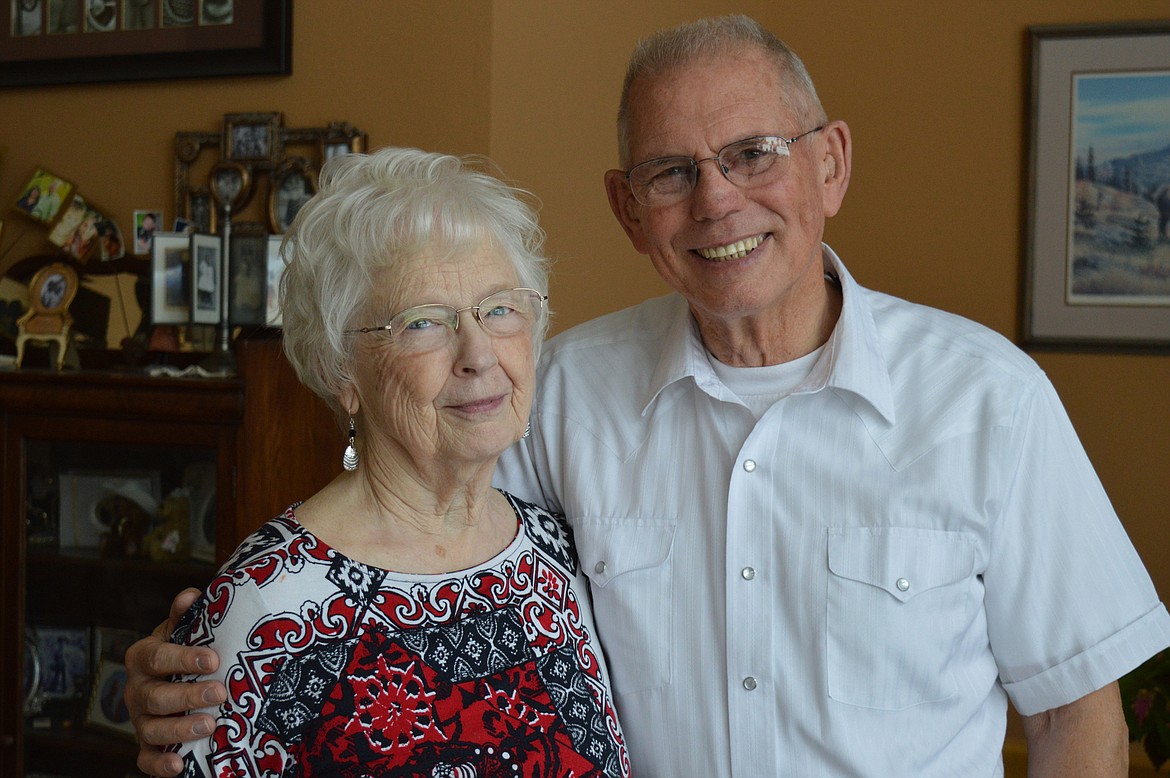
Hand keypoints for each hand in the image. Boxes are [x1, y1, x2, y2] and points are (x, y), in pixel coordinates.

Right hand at [124, 588, 225, 776]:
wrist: (173, 675)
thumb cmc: (183, 650)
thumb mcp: (184, 630)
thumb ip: (186, 615)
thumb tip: (190, 595)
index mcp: (143, 657)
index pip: (157, 657)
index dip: (183, 659)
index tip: (213, 660)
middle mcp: (137, 689)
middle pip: (155, 696)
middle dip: (187, 696)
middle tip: (219, 693)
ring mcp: (140, 719)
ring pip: (151, 729)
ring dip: (179, 729)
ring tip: (209, 725)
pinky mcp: (147, 745)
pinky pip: (145, 759)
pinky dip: (159, 765)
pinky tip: (179, 765)